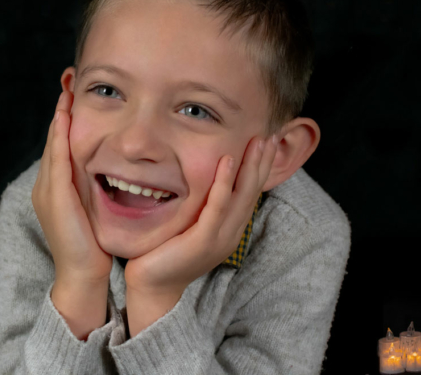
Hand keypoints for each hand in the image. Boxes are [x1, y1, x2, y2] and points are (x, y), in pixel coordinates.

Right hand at [31, 91, 113, 285]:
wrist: (82, 274)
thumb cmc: (92, 245)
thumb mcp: (94, 210)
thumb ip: (96, 189)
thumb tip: (114, 171)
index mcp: (55, 188)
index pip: (62, 145)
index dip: (66, 119)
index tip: (75, 94)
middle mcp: (46, 185)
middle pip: (54, 139)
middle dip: (61, 109)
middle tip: (69, 80)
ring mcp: (47, 190)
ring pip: (53, 144)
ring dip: (60, 116)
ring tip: (67, 90)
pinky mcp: (54, 196)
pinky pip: (57, 159)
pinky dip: (60, 136)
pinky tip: (66, 117)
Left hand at [124, 135, 277, 296]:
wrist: (151, 285)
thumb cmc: (164, 253)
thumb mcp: (187, 225)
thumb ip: (198, 206)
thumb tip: (198, 180)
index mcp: (228, 229)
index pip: (249, 194)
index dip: (259, 169)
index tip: (263, 143)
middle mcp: (230, 233)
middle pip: (252, 192)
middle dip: (261, 163)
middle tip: (268, 135)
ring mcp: (219, 238)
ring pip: (241, 197)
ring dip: (250, 167)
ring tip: (257, 142)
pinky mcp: (204, 240)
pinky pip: (218, 207)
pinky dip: (224, 182)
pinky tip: (228, 161)